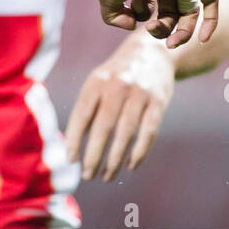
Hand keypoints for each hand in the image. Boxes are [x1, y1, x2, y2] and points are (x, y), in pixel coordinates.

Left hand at [65, 38, 173, 180]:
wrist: (152, 53)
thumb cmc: (117, 77)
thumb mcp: (98, 83)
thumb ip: (86, 110)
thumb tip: (72, 147)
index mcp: (97, 81)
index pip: (82, 114)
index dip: (74, 138)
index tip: (70, 160)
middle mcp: (118, 85)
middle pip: (103, 126)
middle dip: (94, 154)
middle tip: (87, 175)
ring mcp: (140, 93)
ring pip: (125, 132)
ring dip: (115, 158)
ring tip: (106, 175)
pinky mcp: (159, 101)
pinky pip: (149, 131)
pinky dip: (139, 151)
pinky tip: (130, 165)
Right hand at [97, 0, 218, 47]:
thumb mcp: (108, 0)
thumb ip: (114, 19)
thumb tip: (133, 26)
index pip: (149, 11)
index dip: (141, 17)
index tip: (133, 11)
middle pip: (170, 17)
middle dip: (162, 31)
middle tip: (152, 30)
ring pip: (190, 15)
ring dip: (183, 34)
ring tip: (171, 43)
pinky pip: (210, 4)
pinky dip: (210, 22)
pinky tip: (203, 40)